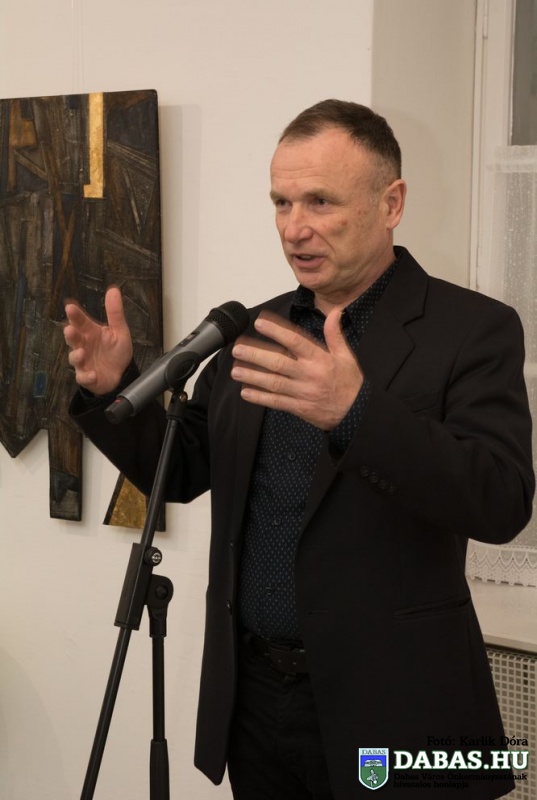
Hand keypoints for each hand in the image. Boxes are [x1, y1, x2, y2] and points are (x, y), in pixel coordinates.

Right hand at [64, 287, 132, 394]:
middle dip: (71, 334)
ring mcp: (83, 362)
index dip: (75, 315)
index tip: (70, 307)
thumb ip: (115, 312)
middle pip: (73, 338)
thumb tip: (114, 289)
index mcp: (91, 332)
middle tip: (70, 329)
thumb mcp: (119, 331)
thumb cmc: (116, 351)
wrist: (121, 374)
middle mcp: (84, 345)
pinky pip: (83, 377)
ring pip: (75, 358)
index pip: (80, 321)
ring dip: (77, 356)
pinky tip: (92, 374)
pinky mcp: (87, 377)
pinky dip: (86, 376)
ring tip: (82, 352)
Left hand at [231, 308, 363, 429]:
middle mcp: (309, 375)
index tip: (260, 323)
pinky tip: (246, 392)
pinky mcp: (300, 408)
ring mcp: (303, 393)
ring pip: (274, 383)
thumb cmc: (350, 383)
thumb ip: (335, 334)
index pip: (295, 341)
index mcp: (320, 359)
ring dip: (253, 376)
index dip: (276, 331)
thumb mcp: (346, 356)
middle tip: (237, 349)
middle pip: (279, 363)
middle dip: (256, 355)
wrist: (357, 413)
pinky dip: (261, 398)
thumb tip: (335, 312)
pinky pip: (277, 403)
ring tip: (235, 370)